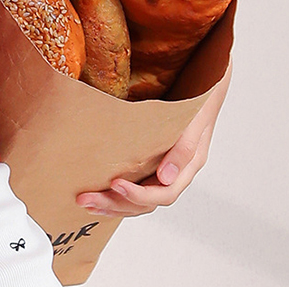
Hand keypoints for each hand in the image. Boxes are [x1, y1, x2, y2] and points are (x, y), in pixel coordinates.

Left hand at [75, 66, 231, 216]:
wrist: (202, 80)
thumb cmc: (200, 97)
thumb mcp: (197, 119)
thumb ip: (184, 148)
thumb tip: (166, 178)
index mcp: (187, 166)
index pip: (164, 193)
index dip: (139, 194)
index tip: (116, 184)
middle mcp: (174, 174)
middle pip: (145, 203)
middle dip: (115, 203)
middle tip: (87, 199)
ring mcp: (161, 172)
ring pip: (137, 202)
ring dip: (110, 205)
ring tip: (87, 203)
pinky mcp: (148, 167)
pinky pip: (132, 190)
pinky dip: (113, 197)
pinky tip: (97, 197)